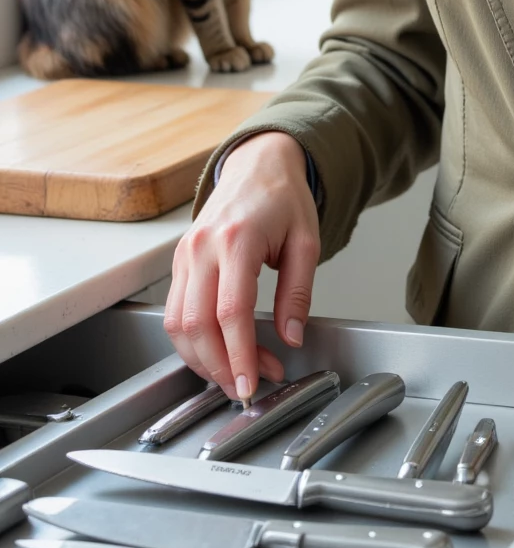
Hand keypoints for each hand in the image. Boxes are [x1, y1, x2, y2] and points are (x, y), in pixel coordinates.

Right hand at [163, 131, 319, 400]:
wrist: (258, 163)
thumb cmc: (283, 197)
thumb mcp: (306, 241)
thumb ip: (298, 292)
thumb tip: (291, 335)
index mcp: (237, 239)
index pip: (231, 311)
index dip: (239, 354)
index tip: (252, 380)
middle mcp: (203, 247)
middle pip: (197, 325)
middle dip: (220, 366)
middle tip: (248, 384)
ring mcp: (185, 253)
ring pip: (177, 324)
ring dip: (201, 360)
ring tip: (233, 373)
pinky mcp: (179, 261)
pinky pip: (173, 311)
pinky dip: (190, 341)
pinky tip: (215, 352)